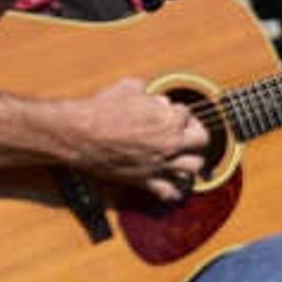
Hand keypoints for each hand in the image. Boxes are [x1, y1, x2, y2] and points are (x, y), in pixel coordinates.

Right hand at [56, 79, 214, 202]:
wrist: (79, 134)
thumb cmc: (101, 109)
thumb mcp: (128, 88)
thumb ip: (148, 92)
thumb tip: (154, 97)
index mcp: (169, 119)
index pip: (187, 113)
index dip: (177, 111)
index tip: (167, 112)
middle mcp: (170, 144)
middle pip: (202, 140)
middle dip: (194, 133)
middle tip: (184, 132)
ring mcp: (160, 164)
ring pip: (194, 167)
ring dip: (190, 160)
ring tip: (182, 157)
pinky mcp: (145, 180)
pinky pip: (169, 193)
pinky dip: (175, 192)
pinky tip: (173, 186)